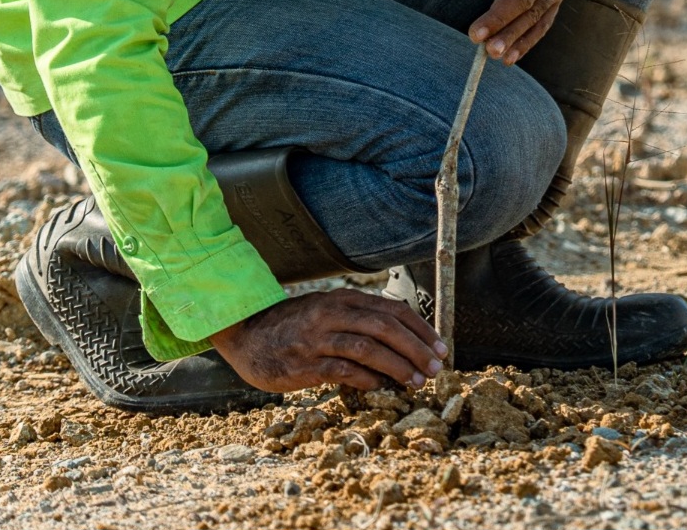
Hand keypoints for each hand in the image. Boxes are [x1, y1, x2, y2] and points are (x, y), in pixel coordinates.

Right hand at [210, 289, 444, 392]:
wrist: (247, 335)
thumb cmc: (293, 327)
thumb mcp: (327, 311)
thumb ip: (359, 320)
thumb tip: (402, 341)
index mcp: (342, 299)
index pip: (391, 309)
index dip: (420, 328)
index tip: (439, 346)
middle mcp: (332, 314)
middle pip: (385, 327)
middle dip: (415, 348)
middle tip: (435, 368)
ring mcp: (317, 338)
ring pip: (368, 349)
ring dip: (398, 366)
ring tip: (415, 382)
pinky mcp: (305, 363)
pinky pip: (344, 371)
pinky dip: (367, 379)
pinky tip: (380, 386)